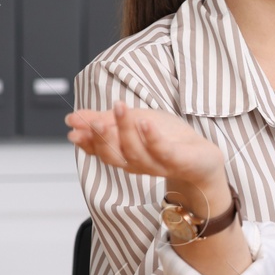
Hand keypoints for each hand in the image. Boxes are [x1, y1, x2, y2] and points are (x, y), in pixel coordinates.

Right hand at [66, 100, 227, 213]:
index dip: (86, 140)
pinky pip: (162, 151)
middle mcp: (137, 163)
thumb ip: (106, 120)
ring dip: (125, 130)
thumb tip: (72, 118)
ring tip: (120, 109)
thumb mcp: (135, 122)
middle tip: (95, 120)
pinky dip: (152, 138)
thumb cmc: (168, 139)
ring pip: (135, 152)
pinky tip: (145, 122)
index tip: (73, 126)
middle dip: (102, 137)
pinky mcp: (178, 161)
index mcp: (124, 155)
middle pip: (114, 154)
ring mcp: (157, 164)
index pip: (100, 150)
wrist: (203, 158)